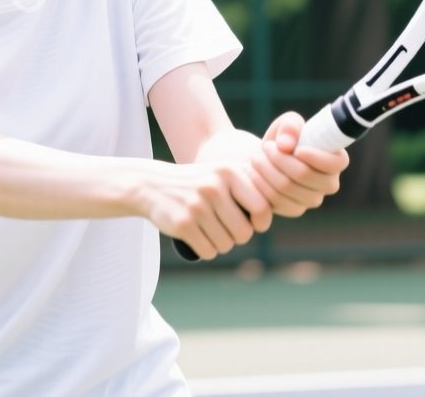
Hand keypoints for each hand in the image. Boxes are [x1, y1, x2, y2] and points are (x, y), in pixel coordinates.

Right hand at [137, 155, 271, 260]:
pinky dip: (205, 250)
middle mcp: (213, 187)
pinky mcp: (182, 223)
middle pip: (244, 233)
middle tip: (225, 228)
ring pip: (226, 245)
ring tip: (207, 229)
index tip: (253, 224)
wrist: (151, 185)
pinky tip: (195, 236)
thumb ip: (249, 190)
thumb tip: (273, 216)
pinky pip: (208, 251)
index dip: (260, 223)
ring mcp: (196, 205)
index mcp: (228, 172)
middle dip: (237, 236)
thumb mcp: (221, 175)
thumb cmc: (197, 184)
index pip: (261, 208)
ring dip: (220, 244)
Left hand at [249, 111, 349, 216]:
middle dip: (280, 159)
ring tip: (255, 157)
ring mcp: (312, 199)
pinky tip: (252, 172)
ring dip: (266, 169)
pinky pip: (277, 200)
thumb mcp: (285, 124)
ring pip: (287, 187)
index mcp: (335, 160)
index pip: (336, 163)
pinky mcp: (294, 209)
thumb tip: (286, 145)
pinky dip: (260, 184)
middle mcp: (329, 183)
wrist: (264, 159)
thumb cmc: (282, 139)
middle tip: (266, 147)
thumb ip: (290, 125)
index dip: (317, 157)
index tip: (296, 150)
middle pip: (305, 175)